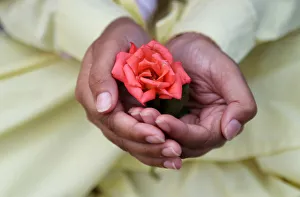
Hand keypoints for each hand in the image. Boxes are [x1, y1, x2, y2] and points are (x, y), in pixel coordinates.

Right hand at [75, 17, 181, 168]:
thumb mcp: (109, 46)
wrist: (129, 38)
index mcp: (90, 95)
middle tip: (174, 151)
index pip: (111, 121)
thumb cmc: (120, 37)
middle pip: (122, 137)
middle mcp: (101, 111)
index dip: (134, 131)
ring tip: (176, 158)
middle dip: (148, 146)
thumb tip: (103, 108)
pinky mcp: (128, 118)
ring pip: (131, 143)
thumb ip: (101, 75)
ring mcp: (114, 117)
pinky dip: (154, 149)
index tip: (158, 135)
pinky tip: (171, 156)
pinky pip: (139, 139)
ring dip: (154, 153)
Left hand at [129, 33, 256, 157]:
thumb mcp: (227, 73)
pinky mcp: (166, 119)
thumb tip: (231, 132)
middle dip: (161, 134)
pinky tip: (135, 113)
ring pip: (165, 140)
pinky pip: (154, 129)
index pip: (201, 139)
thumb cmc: (208, 57)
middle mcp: (201, 130)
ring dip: (150, 132)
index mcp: (219, 123)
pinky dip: (144, 125)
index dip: (181, 133)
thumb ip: (241, 103)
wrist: (186, 47)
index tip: (162, 120)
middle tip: (143, 116)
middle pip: (181, 145)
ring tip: (137, 114)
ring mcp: (182, 126)